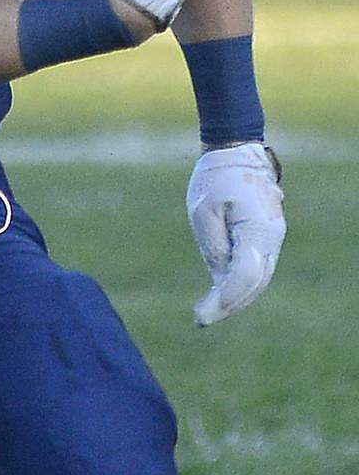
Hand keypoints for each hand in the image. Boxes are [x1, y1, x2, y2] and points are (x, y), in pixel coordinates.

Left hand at [186, 141, 285, 325]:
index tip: (202, 315)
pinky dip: (240, 285)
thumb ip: (214, 246)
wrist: (239, 155)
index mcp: (257, 231)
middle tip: (201, 319)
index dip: (223, 298)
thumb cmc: (216, 179)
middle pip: (253, 284)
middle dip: (228, 304)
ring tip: (208, 313)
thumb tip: (220, 279)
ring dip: (235, 299)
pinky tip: (220, 297)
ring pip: (257, 280)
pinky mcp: (266, 239)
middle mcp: (271, 240)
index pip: (243, 276)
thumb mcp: (204, 211)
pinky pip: (256, 269)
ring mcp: (272, 240)